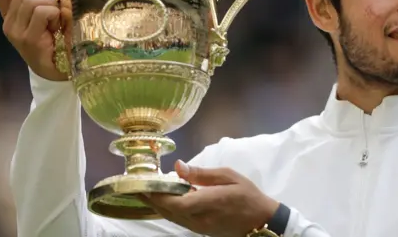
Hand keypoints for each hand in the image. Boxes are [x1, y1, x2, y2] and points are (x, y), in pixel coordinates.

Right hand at [0, 0, 67, 80]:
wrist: (59, 72)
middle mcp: (9, 23)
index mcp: (10, 15)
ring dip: (52, 7)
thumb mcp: (48, 18)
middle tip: (55, 13)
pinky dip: (56, 15)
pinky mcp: (28, 38)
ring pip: (33, 0)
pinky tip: (57, 28)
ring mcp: (16, 32)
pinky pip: (43, 12)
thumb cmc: (57, 43)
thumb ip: (43, 1)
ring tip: (57, 23)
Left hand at [141, 161, 279, 236]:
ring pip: (172, 217)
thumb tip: (178, 167)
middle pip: (168, 211)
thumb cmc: (248, 195)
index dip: (157, 195)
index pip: (176, 203)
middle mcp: (201, 219)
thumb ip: (202, 173)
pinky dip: (167, 210)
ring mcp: (200, 227)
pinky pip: (179, 220)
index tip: (145, 182)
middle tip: (135, 185)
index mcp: (209, 203)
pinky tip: (163, 200)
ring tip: (144, 191)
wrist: (262, 221)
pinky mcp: (200, 230)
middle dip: (150, 199)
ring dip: (156, 205)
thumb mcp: (229, 176)